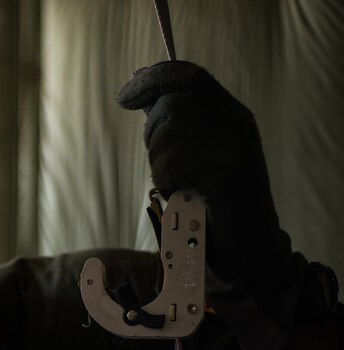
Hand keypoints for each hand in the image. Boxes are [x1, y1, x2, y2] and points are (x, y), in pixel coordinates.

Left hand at [118, 61, 317, 349]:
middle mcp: (235, 121)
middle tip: (175, 170)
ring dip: (163, 167)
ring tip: (186, 187)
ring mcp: (233, 143)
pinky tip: (189, 197)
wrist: (246, 250)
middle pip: (170, 106)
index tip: (125, 95)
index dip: (153, 80)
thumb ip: (172, 126)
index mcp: (230, 115)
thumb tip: (139, 93)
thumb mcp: (192, 158)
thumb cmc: (210, 208)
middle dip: (157, 139)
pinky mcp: (226, 168)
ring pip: (166, 139)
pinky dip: (170, 185)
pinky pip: (171, 166)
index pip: (187, 75)